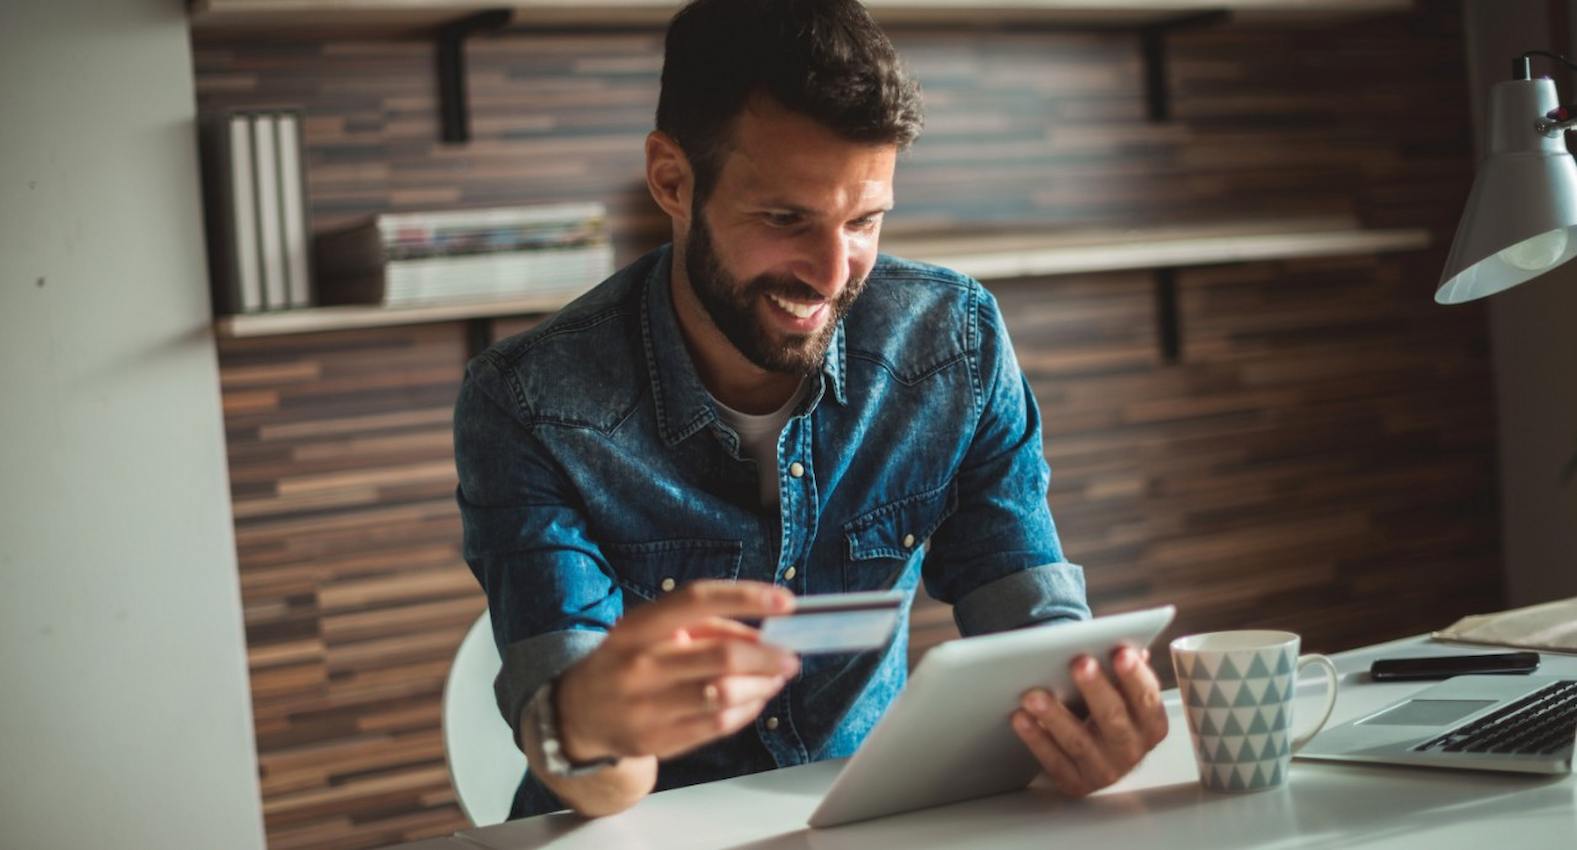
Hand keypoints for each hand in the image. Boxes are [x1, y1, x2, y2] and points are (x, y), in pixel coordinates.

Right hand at [554, 580, 801, 761]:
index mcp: (637, 627)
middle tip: (790, 656)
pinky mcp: (658, 739)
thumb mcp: (653, 630)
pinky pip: (718, 725)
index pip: (696, 601)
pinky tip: (754, 700)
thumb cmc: (629, 660)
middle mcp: (640, 665)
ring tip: (775, 678)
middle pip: (720, 656)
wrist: (578, 712)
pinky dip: (747, 710)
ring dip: (762, 686)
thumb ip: (705, 627)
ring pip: (725, 695)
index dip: (744, 597)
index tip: (785, 601)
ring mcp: (647, 707)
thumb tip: (763, 635)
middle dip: (767, 656)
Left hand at [1011, 646, 1168, 796]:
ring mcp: (1104, 771)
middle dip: (1096, 690)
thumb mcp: (1122, 693)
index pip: (1147, 699)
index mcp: (1150, 725)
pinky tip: (1020, 717)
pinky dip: (1036, 739)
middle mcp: (1132, 751)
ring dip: (1055, 716)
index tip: (1120, 652)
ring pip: (1078, 742)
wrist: (1098, 757)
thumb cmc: (1108, 712)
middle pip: (1114, 720)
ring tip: (1032, 694)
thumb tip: (1129, 647)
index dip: (1135, 676)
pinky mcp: (1075, 783)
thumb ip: (1125, 670)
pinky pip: (1053, 761)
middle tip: (1079, 663)